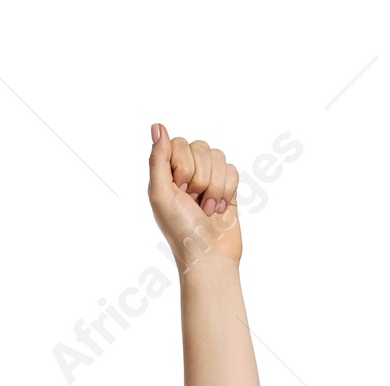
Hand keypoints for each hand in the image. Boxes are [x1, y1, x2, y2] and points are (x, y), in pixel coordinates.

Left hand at [148, 123, 241, 270]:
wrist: (209, 256)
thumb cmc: (181, 230)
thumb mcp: (161, 194)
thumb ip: (157, 159)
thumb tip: (157, 126)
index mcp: (166, 174)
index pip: (178, 143)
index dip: (183, 165)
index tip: (180, 189)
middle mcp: (186, 173)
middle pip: (200, 147)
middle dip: (200, 178)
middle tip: (193, 202)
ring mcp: (207, 178)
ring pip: (218, 157)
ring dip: (214, 186)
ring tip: (207, 209)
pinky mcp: (227, 186)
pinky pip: (232, 169)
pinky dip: (227, 190)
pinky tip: (219, 209)